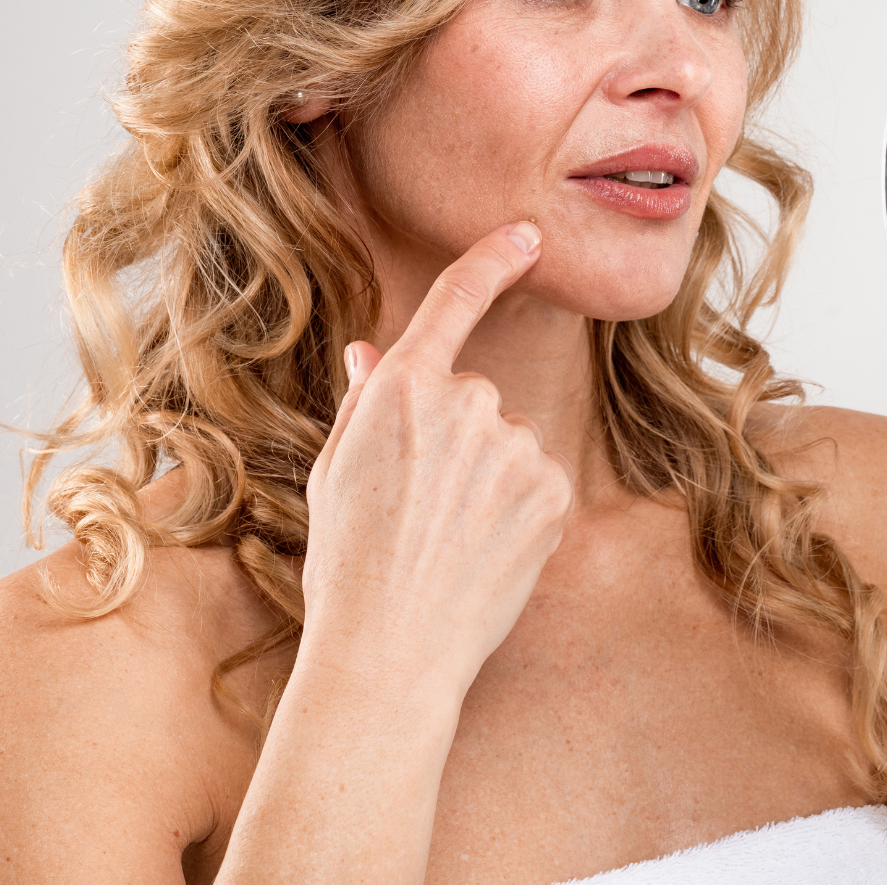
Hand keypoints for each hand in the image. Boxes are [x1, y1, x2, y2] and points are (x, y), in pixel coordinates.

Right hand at [298, 221, 574, 690]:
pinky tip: (483, 550)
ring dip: (486, 477)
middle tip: (415, 505)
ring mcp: (513, 445)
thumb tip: (374, 350)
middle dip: (453, 437)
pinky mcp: (550, 489)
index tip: (528, 236)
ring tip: (445, 538)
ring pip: (506, 442)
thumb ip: (366, 402)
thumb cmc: (349, 564)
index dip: (495, 259)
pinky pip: (535, 480)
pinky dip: (517, 509)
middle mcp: (464, 403)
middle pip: (473, 396)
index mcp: (402, 389)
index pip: (455, 301)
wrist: (391, 650)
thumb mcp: (336, 471)